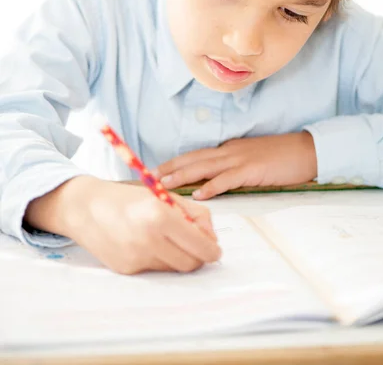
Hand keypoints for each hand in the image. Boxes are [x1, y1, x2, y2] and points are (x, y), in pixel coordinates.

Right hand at [25, 176, 220, 274]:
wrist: (85, 207)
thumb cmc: (128, 198)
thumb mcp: (164, 195)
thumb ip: (194, 214)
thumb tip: (211, 237)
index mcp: (161, 216)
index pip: (200, 246)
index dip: (212, 250)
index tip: (215, 249)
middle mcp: (148, 239)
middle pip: (190, 263)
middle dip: (197, 256)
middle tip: (195, 245)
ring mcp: (136, 257)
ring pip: (173, 268)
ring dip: (176, 256)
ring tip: (164, 238)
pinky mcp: (126, 269)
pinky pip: (153, 269)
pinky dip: (157, 258)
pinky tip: (144, 242)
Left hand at [155, 132, 316, 199]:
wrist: (307, 150)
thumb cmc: (282, 157)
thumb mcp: (253, 160)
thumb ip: (234, 168)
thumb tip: (215, 182)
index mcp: (230, 150)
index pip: (198, 155)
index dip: (177, 162)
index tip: (159, 170)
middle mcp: (231, 151)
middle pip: (195, 158)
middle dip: (172, 167)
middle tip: (151, 176)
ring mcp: (241, 159)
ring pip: (206, 166)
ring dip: (184, 175)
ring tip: (165, 184)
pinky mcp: (253, 169)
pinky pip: (229, 179)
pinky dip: (213, 186)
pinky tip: (200, 194)